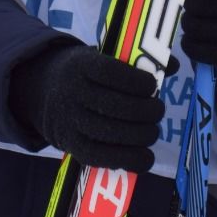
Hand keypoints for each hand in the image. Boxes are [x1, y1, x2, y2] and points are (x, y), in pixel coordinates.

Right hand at [7, 45, 162, 171]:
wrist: (45, 92)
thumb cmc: (86, 73)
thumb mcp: (102, 57)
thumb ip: (137, 59)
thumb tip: (172, 65)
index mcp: (80, 66)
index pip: (109, 73)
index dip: (135, 81)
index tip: (151, 85)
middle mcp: (72, 93)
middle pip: (116, 106)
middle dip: (147, 111)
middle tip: (158, 110)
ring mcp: (70, 121)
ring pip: (112, 133)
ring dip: (142, 135)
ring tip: (152, 130)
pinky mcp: (72, 146)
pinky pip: (102, 157)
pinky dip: (129, 159)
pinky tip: (145, 156)